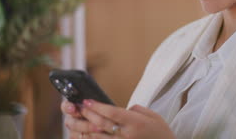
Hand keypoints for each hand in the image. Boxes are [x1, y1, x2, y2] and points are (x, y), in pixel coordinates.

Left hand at [61, 99, 175, 138]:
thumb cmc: (161, 133)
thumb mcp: (153, 116)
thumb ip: (136, 110)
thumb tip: (122, 109)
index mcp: (136, 123)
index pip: (112, 113)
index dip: (97, 106)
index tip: (87, 100)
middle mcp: (127, 136)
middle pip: (102, 124)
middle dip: (87, 114)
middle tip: (77, 107)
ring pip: (97, 137)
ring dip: (84, 128)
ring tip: (74, 120)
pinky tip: (84, 135)